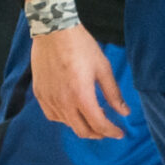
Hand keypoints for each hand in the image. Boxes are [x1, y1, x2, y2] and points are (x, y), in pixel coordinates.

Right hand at [29, 25, 129, 140]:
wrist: (53, 31)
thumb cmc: (81, 46)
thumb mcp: (103, 68)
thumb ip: (113, 93)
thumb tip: (124, 112)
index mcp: (81, 96)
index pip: (99, 124)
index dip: (111, 132)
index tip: (120, 134)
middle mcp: (63, 102)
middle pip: (82, 130)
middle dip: (98, 133)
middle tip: (107, 129)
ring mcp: (49, 99)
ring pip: (67, 124)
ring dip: (82, 125)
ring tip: (91, 115)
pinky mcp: (40, 94)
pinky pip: (52, 115)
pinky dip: (65, 118)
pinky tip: (72, 111)